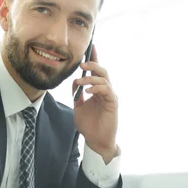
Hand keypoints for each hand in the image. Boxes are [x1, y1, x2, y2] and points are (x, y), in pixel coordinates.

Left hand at [72, 45, 117, 163]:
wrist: (96, 141)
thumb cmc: (89, 126)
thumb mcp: (78, 107)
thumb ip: (76, 94)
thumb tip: (74, 81)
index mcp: (97, 90)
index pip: (96, 72)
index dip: (94, 58)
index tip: (90, 46)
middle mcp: (105, 91)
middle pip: (102, 71)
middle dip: (92, 64)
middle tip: (81, 63)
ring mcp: (110, 96)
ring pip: (104, 79)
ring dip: (91, 78)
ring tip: (80, 82)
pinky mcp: (113, 103)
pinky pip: (106, 90)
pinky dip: (97, 88)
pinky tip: (88, 91)